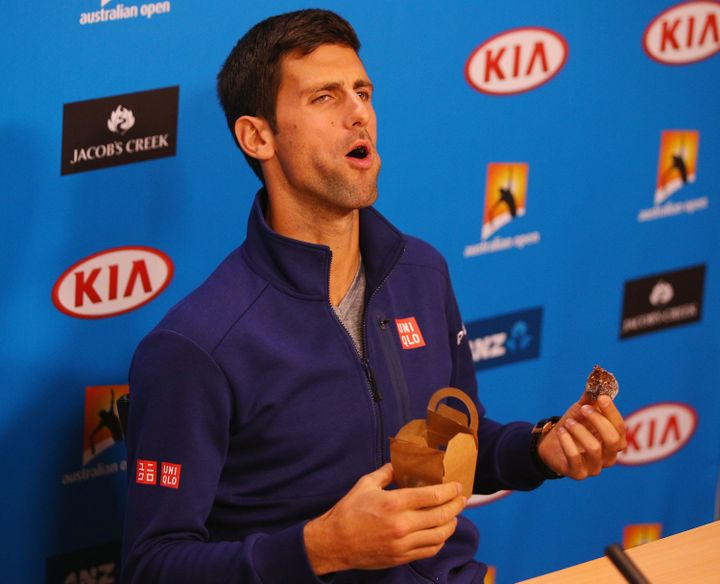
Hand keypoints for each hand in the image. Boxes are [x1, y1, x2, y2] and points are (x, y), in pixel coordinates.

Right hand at [303, 463, 466, 574]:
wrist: (334, 542)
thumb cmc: (349, 511)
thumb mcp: (366, 484)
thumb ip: (387, 472)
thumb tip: (401, 464)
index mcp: (394, 503)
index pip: (433, 496)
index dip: (450, 490)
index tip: (458, 486)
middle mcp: (402, 524)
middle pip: (442, 515)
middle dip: (457, 505)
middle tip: (462, 499)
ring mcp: (403, 543)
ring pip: (440, 535)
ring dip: (451, 524)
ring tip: (454, 515)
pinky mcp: (401, 557)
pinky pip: (429, 550)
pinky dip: (440, 540)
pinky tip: (440, 532)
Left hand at [537, 393, 626, 479]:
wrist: (550, 443)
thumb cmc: (572, 426)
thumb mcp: (581, 410)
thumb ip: (591, 399)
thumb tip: (599, 380)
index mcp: (614, 441)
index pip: (620, 428)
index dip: (612, 412)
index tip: (602, 398)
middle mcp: (608, 457)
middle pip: (613, 440)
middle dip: (598, 421)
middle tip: (583, 409)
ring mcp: (594, 467)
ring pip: (594, 449)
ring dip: (579, 431)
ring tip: (568, 422)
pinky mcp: (577, 473)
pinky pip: (575, 458)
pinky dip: (567, 442)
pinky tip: (561, 432)